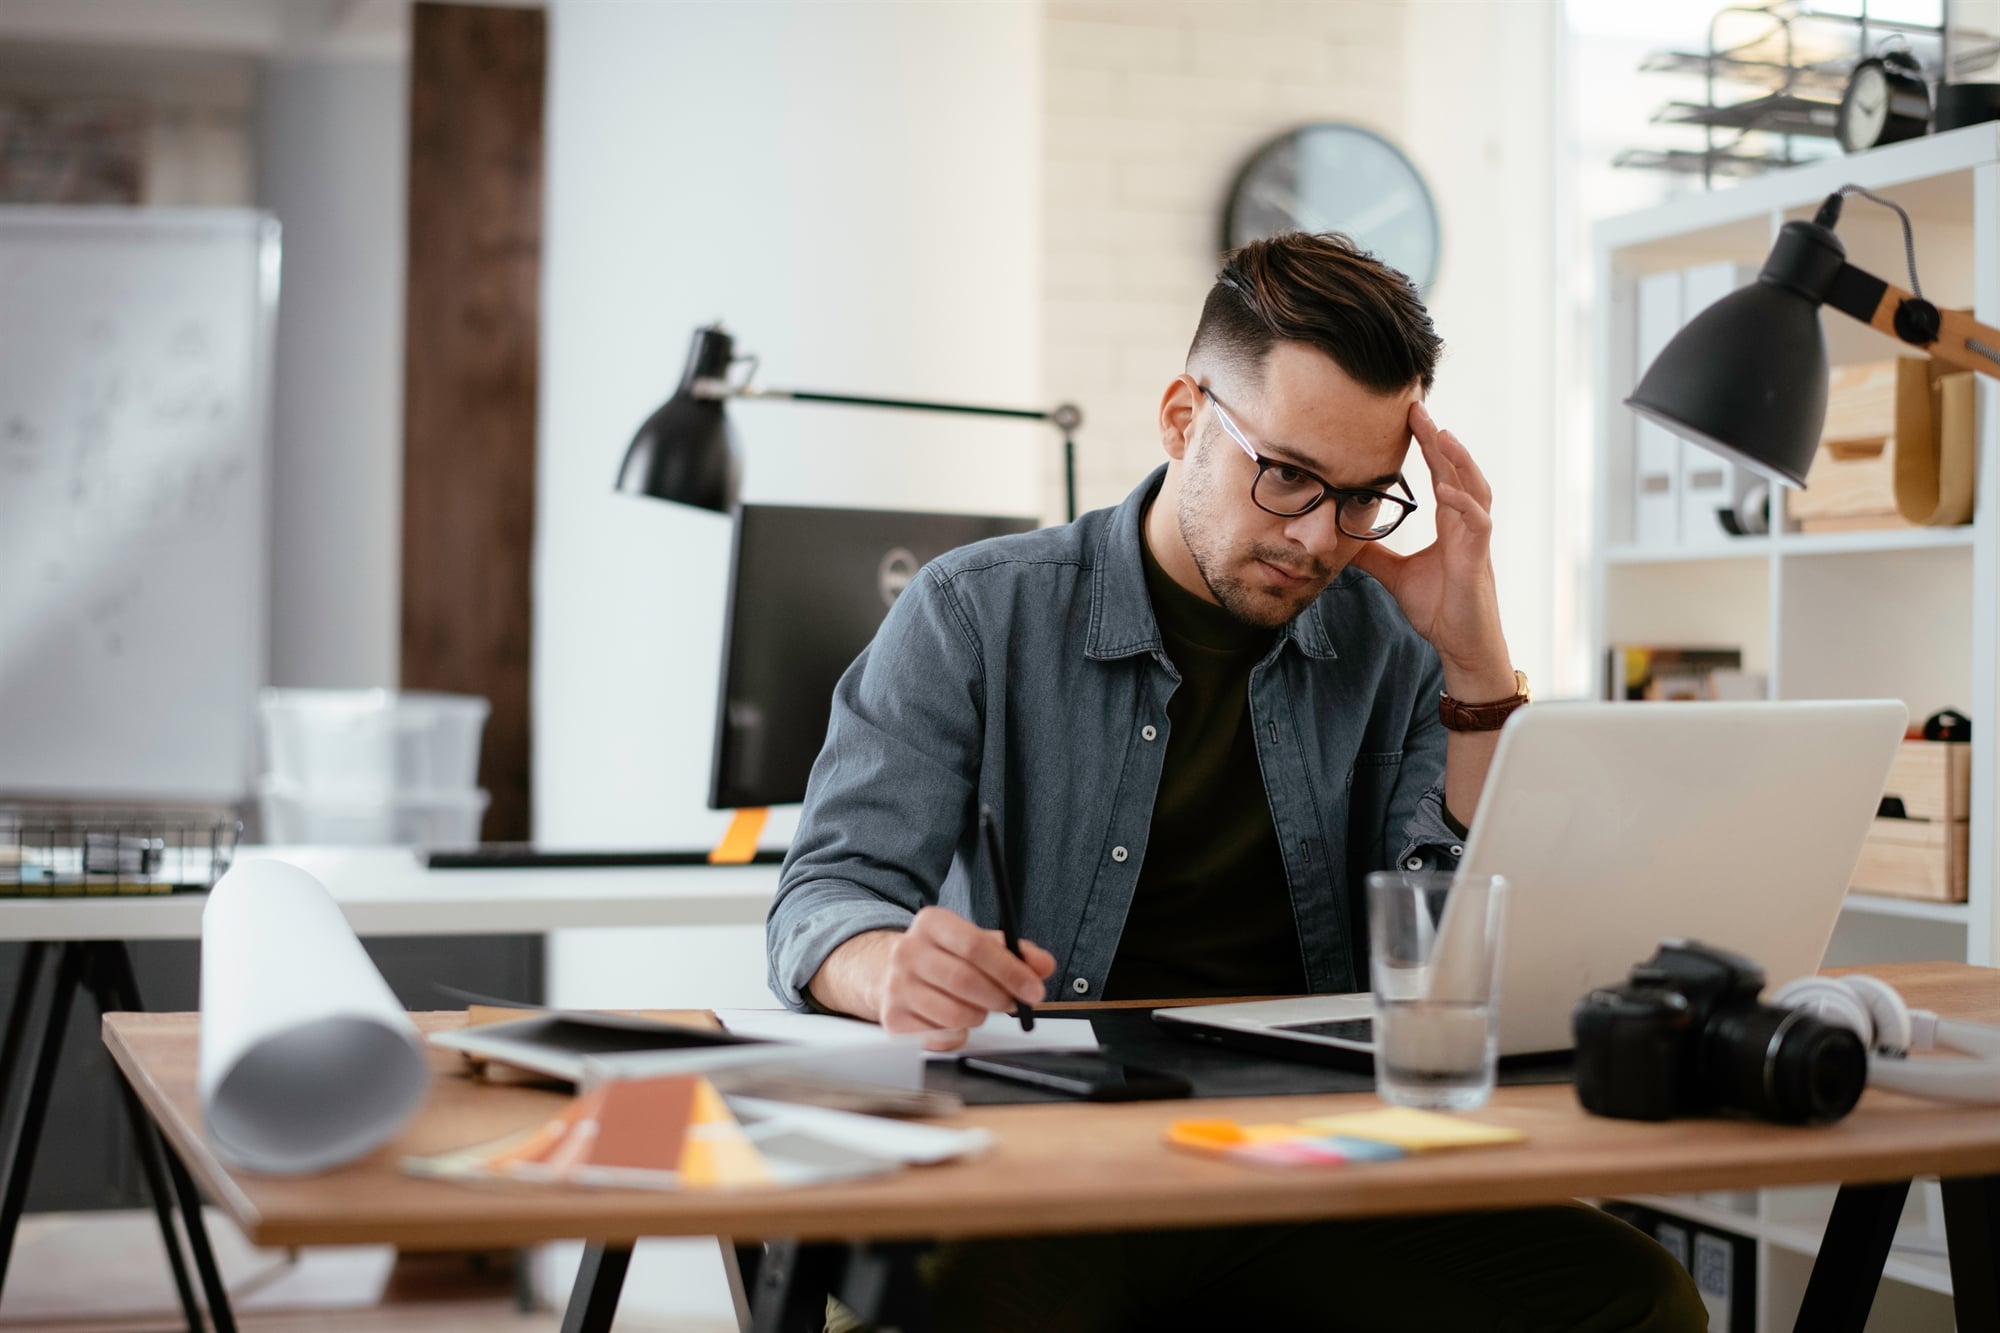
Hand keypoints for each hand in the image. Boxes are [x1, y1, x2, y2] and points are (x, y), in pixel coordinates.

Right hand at [814, 907, 1055, 1051]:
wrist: (888, 972)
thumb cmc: (941, 957)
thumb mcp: (975, 942)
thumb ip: (1013, 951)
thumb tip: (1043, 965)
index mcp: (931, 923)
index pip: (975, 945)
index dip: (1010, 970)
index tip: (1034, 989)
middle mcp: (907, 951)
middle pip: (964, 981)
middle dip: (999, 998)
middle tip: (1014, 1004)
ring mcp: (896, 986)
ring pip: (954, 1014)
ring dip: (979, 1016)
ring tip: (980, 1008)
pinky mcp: (892, 1018)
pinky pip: (939, 1037)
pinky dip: (958, 1035)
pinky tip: (956, 1021)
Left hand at [1347, 401, 1512, 697]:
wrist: (1461, 645)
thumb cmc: (1440, 610)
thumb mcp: (1396, 575)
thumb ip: (1374, 555)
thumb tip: (1343, 541)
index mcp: (1450, 523)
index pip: (1440, 472)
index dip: (1427, 445)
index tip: (1408, 417)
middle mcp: (1466, 523)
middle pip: (1456, 469)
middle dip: (1437, 438)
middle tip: (1416, 407)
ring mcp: (1476, 538)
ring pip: (1474, 487)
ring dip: (1457, 460)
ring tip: (1439, 434)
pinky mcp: (1479, 558)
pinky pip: (1476, 523)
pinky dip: (1463, 503)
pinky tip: (1444, 488)